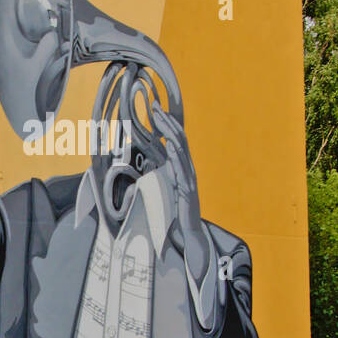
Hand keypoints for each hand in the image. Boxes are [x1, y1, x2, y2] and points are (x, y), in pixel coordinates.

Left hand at [152, 106, 209, 284]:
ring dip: (170, 133)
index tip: (154, 108)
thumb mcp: (165, 186)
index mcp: (182, 166)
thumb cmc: (176, 210)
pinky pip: (182, 169)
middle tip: (155, 106)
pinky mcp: (188, 189)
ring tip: (161, 120)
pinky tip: (169, 145)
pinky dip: (175, 155)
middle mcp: (187, 168)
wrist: (188, 231)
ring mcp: (189, 178)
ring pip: (181, 150)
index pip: (174, 138)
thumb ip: (161, 172)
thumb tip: (148, 159)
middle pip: (178, 139)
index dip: (165, 123)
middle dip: (166, 122)